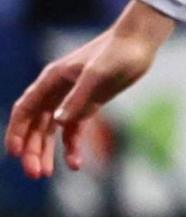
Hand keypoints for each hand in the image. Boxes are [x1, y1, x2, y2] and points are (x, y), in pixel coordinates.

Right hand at [7, 2, 175, 179]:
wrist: (140, 43)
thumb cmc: (117, 53)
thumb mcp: (98, 75)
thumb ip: (78, 98)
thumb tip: (57, 122)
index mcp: (51, 80)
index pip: (25, 110)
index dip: (17, 132)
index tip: (15, 154)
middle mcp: (56, 90)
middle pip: (36, 125)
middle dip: (32, 149)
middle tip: (35, 174)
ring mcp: (71, 98)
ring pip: (51, 130)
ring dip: (46, 151)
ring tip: (45, 174)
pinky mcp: (88, 104)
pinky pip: (73, 129)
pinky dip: (71, 146)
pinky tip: (75, 165)